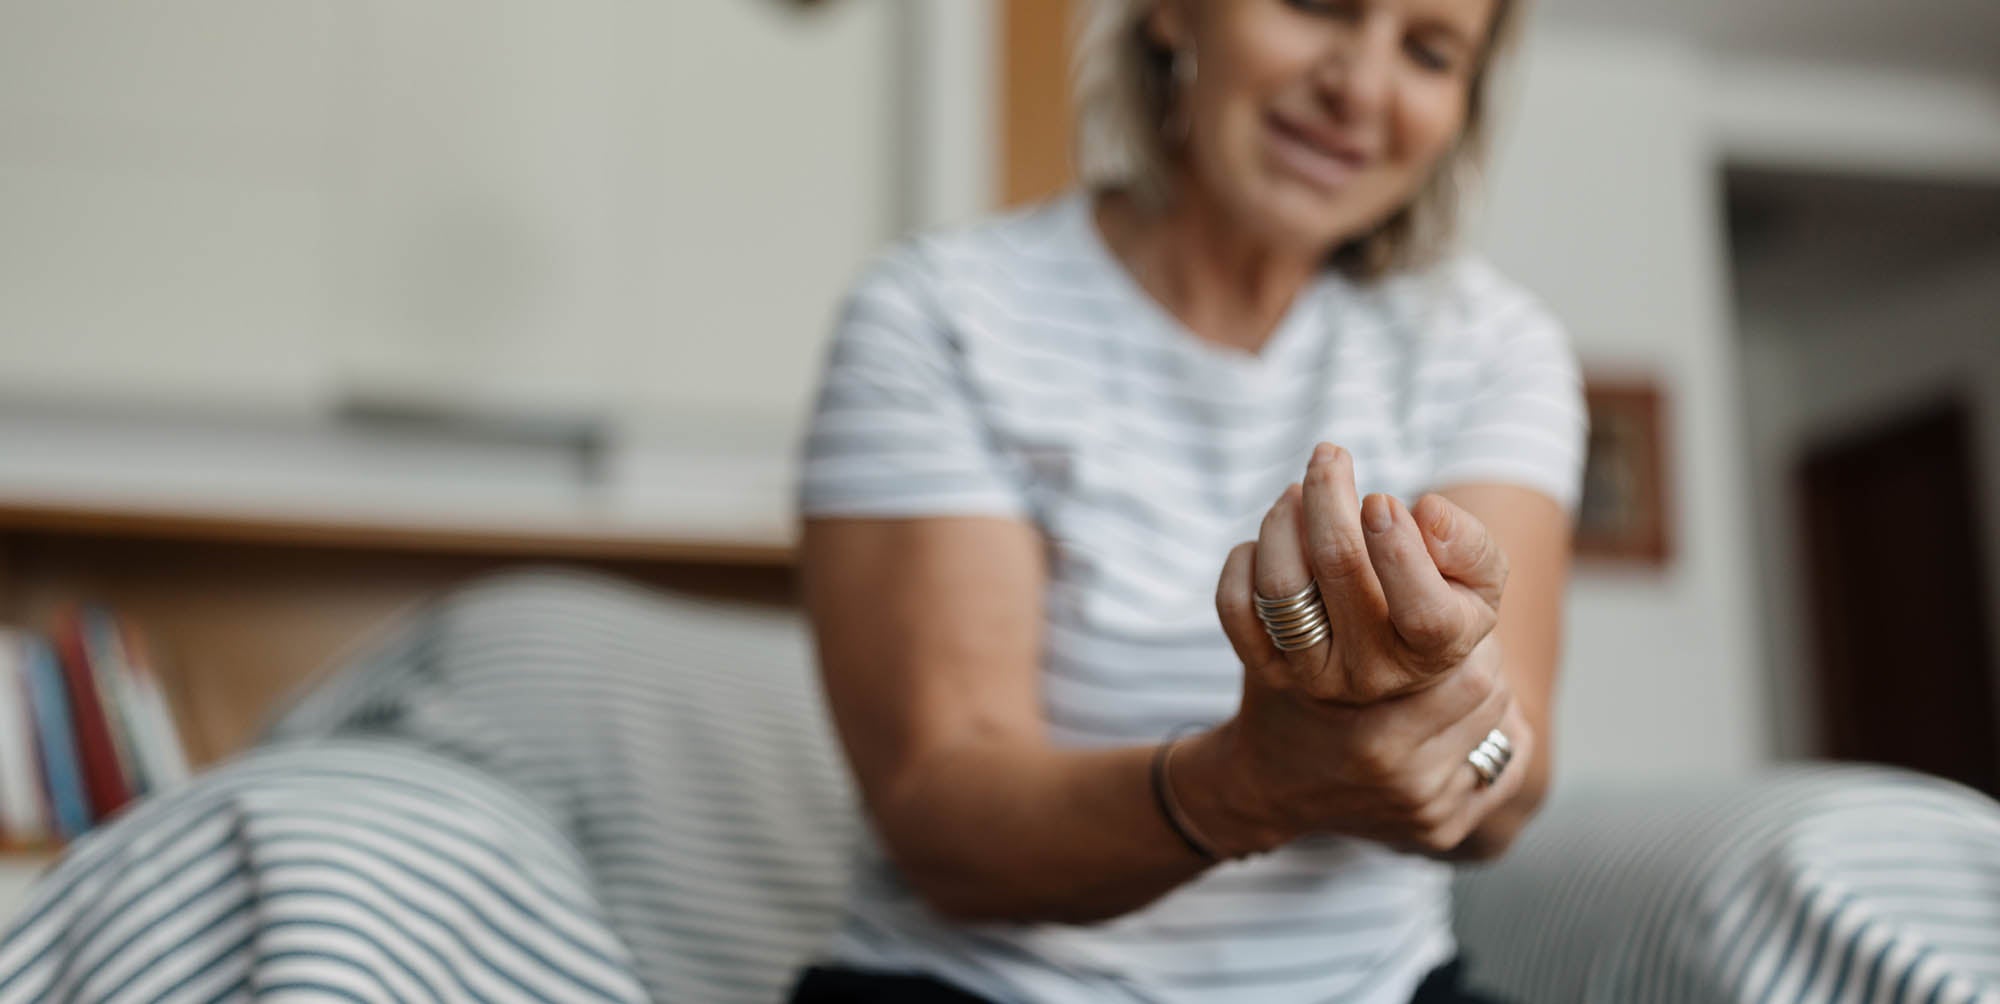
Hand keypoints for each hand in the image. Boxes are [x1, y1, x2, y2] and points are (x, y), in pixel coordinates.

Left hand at [1242, 443, 1509, 704]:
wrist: (1394, 664)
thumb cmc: (1442, 599)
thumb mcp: (1479, 577)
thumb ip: (1468, 545)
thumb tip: (1427, 510)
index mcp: (1434, 651)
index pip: (1422, 611)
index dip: (1400, 549)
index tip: (1381, 498)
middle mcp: (1372, 671)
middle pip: (1338, 569)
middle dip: (1328, 497)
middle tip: (1329, 455)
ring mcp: (1314, 675)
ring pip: (1279, 585)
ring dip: (1283, 520)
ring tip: (1299, 492)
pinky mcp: (1267, 668)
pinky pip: (1235, 605)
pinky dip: (1246, 558)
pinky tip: (1276, 540)